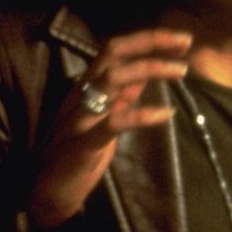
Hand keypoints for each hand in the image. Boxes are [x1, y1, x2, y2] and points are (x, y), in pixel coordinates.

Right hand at [27, 28, 192, 228]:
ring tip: (181, 69)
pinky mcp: (82, 144)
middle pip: (113, 52)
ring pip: (112, 78)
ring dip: (150, 68)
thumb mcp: (104, 116)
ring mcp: (80, 117)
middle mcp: (81, 94)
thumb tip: (146, 73)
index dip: (148, 39)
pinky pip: (114, 123)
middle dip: (151, 41)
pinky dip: (142, 115)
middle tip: (186, 41)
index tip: (181, 39)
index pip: (115, 50)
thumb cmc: (76, 152)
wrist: (45, 191)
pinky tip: (167, 113)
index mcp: (87, 86)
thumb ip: (122, 94)